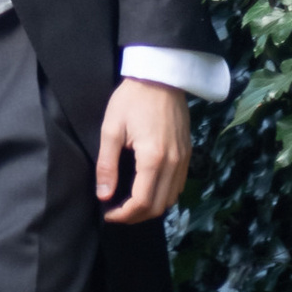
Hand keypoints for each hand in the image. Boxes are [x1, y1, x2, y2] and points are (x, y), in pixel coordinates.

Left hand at [96, 78, 190, 224]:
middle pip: (158, 206)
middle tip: (117, 212)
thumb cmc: (132, 98)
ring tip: (131, 203)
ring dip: (151, 207)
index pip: (142, 202)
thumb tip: (104, 195)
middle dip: (136, 216)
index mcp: (153, 158)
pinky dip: (164, 195)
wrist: (161, 75)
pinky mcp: (187, 152)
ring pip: (171, 199)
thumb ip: (107, 164)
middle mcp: (173, 163)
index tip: (108, 213)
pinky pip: (179, 185)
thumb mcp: (112, 128)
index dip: (124, 215)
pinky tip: (149, 188)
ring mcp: (183, 158)